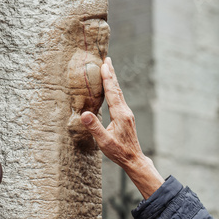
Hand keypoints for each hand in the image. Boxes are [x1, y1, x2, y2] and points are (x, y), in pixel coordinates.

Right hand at [81, 57, 163, 198]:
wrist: (133, 159)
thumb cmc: (118, 152)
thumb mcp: (104, 142)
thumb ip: (94, 127)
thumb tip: (84, 114)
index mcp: (120, 114)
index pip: (112, 92)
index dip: (108, 78)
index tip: (104, 64)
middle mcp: (125, 111)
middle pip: (117, 88)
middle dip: (111, 73)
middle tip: (107, 59)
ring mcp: (126, 114)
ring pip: (119, 92)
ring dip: (113, 80)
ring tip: (109, 68)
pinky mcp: (126, 117)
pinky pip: (119, 98)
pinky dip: (114, 89)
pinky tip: (111, 88)